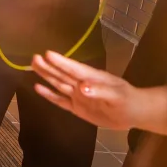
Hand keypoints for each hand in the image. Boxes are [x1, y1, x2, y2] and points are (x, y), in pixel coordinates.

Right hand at [32, 51, 151, 129]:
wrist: (133, 113)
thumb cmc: (128, 100)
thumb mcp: (117, 96)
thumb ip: (99, 91)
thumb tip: (81, 88)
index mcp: (92, 77)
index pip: (74, 68)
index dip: (61, 62)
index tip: (47, 54)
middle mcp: (82, 84)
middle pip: (62, 74)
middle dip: (48, 67)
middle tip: (34, 58)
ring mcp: (78, 96)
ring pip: (59, 84)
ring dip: (46, 76)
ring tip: (33, 65)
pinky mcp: (77, 108)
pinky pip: (60, 101)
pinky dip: (50, 95)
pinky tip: (38, 88)